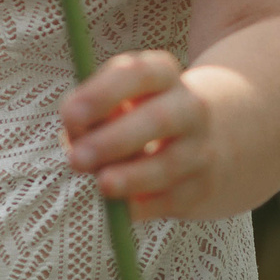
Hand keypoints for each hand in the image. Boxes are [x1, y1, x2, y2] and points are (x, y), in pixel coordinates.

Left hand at [61, 49, 218, 220]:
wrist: (210, 139)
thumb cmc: (137, 114)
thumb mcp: (117, 99)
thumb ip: (90, 112)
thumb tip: (74, 140)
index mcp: (162, 74)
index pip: (136, 73)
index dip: (102, 94)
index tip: (69, 116)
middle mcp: (188, 107)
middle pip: (158, 119)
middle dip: (114, 141)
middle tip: (76, 159)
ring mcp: (200, 148)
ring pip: (168, 164)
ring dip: (131, 177)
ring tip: (101, 184)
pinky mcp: (201, 187)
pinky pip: (170, 200)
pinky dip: (142, 205)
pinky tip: (119, 206)